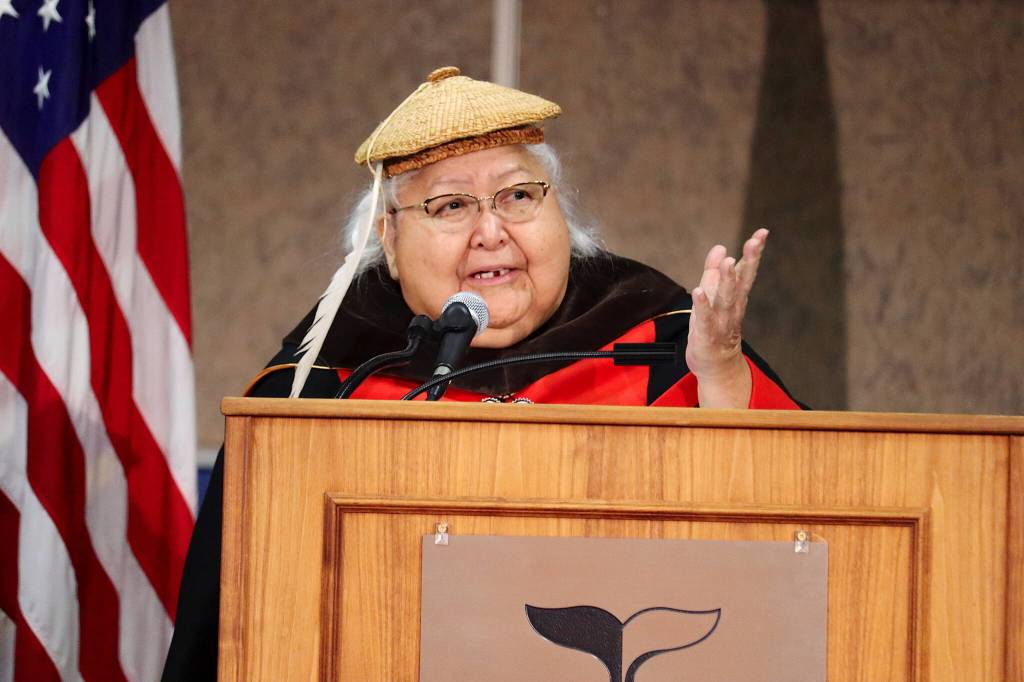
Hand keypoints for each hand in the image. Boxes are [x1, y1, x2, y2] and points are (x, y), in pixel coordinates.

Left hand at [685, 228, 768, 407]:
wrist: (717, 367)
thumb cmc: (714, 328)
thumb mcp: (712, 296)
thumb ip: (713, 272)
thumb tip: (719, 247)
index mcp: (735, 297)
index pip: (746, 271)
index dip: (754, 253)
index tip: (762, 233)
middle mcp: (733, 308)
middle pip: (741, 282)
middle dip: (748, 261)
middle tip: (753, 241)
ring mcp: (721, 323)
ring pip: (726, 299)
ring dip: (727, 280)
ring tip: (727, 261)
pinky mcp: (706, 336)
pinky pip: (704, 319)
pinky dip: (702, 306)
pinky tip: (698, 291)